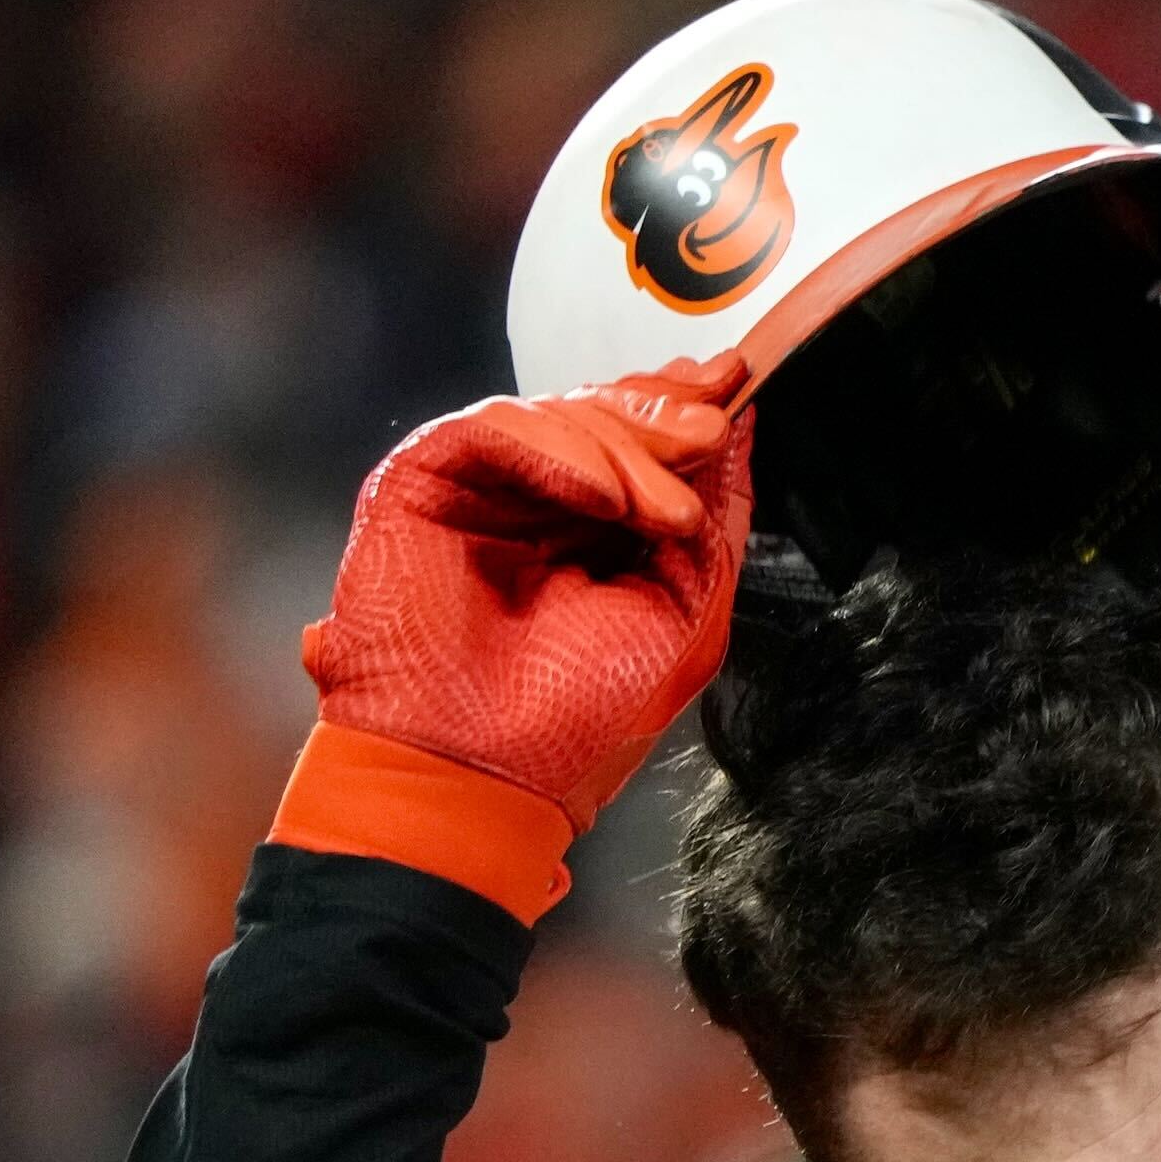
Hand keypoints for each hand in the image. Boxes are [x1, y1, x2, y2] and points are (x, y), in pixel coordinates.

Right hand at [300, 357, 753, 825]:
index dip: (685, 407)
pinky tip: (602, 498)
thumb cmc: (576, 725)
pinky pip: (496, 428)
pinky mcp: (423, 483)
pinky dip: (558, 451)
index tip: (735, 382)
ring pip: (559, 415)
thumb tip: (738, 425)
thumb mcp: (691, 615)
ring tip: (663, 511)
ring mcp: (480, 492)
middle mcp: (539, 506)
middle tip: (709, 436)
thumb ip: (716, 519)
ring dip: (627, 447)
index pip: (642, 441)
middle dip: (665, 418)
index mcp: (599, 536)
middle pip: (605, 413)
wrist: (483, 779)